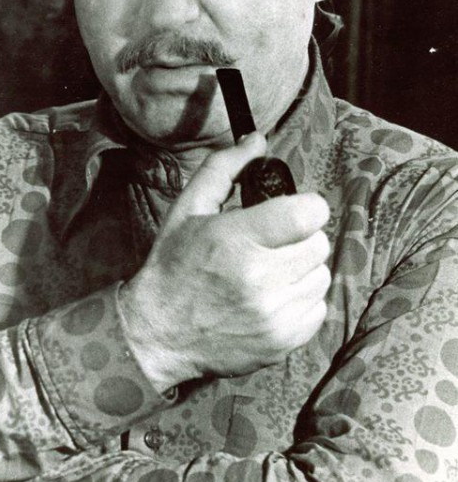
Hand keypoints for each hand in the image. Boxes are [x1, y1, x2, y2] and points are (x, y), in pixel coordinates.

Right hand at [119, 134, 330, 391]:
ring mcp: (274, 314)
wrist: (159, 334)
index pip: (310, 212)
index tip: (288, 213)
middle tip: (271, 245)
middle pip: (319, 243)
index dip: (304, 207)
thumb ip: (225, 168)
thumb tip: (259, 140)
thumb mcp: (189, 209)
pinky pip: (318, 308)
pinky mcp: (283, 342)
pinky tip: (271, 299)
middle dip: (300, 238)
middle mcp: (260, 278)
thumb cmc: (174, 264)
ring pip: (322, 276)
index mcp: (237, 238)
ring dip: (301, 270)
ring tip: (269, 273)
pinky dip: (300, 301)